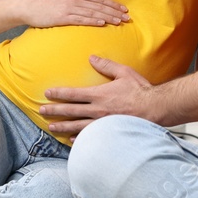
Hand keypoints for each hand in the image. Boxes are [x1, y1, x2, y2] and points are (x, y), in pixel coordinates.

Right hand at [23, 0, 129, 28]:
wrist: (31, 8)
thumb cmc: (47, 2)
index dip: (112, 4)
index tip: (123, 9)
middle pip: (99, 5)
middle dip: (114, 11)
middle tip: (126, 17)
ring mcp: (69, 7)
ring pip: (93, 13)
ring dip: (107, 17)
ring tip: (118, 21)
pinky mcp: (63, 17)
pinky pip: (81, 19)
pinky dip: (93, 21)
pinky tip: (102, 24)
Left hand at [40, 56, 157, 135]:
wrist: (155, 109)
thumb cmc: (140, 90)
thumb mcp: (124, 73)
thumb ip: (106, 65)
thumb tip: (91, 58)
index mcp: (99, 94)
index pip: (73, 94)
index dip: (58, 94)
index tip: (47, 94)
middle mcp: (97, 110)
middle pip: (70, 111)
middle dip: (54, 111)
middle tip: (41, 112)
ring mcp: (102, 123)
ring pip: (77, 126)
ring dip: (62, 126)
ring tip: (51, 127)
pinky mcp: (108, 132)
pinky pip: (90, 136)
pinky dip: (79, 138)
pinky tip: (71, 139)